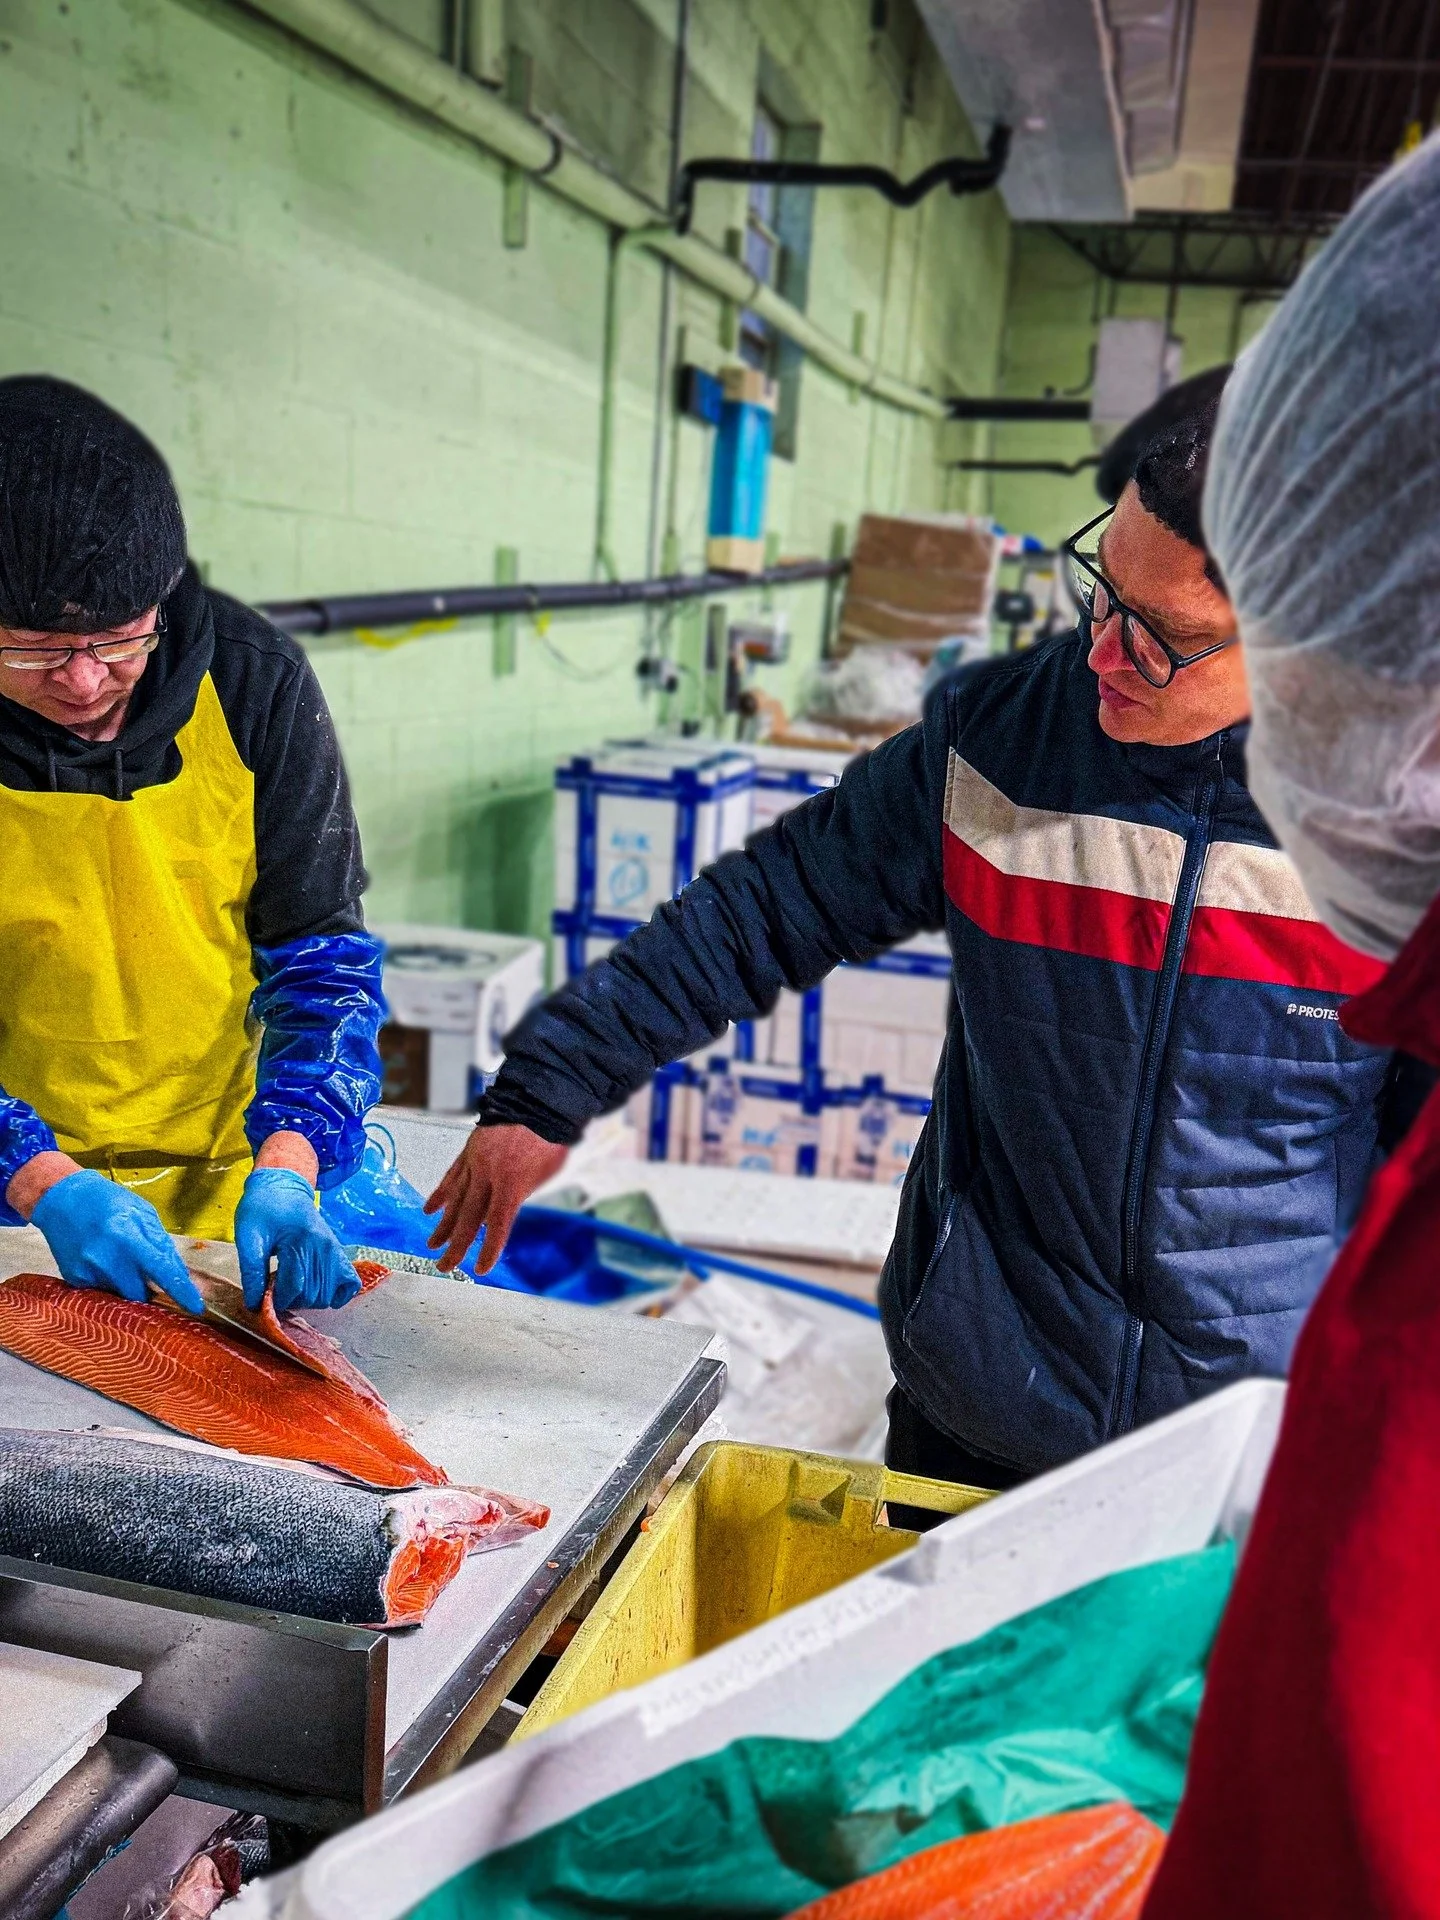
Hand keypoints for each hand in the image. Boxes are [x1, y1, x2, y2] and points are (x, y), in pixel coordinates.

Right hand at [28, 1169, 204, 1313]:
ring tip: (121, 1262)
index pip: (161, 1271)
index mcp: (127, 1237)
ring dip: (128, 1286)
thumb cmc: (107, 1202)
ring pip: (121, 1296)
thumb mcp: (142, 1213)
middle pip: (141, 1294)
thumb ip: (162, 1244)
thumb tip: (181, 1274)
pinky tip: (104, 1263)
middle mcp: (105, 1259)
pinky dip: (110, 1283)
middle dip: (150, 1290)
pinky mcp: (74, 1280)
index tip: (196, 1307)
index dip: (181, 1291)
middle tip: (147, 1273)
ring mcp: (87, 1272)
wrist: (61, 1199)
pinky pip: (102, 1293)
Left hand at [235, 1166, 359, 1311]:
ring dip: (308, 1300)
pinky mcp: (338, 1251)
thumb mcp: (248, 1236)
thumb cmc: (262, 1208)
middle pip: (312, 1295)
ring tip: (291, 1285)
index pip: (294, 1287)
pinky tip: (318, 1291)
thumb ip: (252, 1272)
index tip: (262, 1298)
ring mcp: (334, 1250)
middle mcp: (323, 1247)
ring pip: (327, 1296)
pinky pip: (350, 1284)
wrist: (283, 1184)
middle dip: (291, 1301)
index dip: (277, 1300)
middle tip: (275, 1287)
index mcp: (300, 1241)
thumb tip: (254, 1305)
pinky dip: (338, 1296)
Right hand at [424, 1125, 567, 1272]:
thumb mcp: (546, 1171)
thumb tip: (505, 1211)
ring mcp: (474, 1163)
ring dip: (443, 1225)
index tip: (481, 1268)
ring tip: (433, 1244)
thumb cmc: (548, 1136)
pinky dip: (440, 1194)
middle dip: (456, 1246)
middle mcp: (488, 1176)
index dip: (489, 1248)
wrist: (534, 1100)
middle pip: (468, 1218)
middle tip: (445, 1266)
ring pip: (455, 1199)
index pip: (497, 1224)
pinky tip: (430, 1209)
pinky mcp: (468, 1152)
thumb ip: (524, 1193)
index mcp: (511, 1183)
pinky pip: (451, 1177)